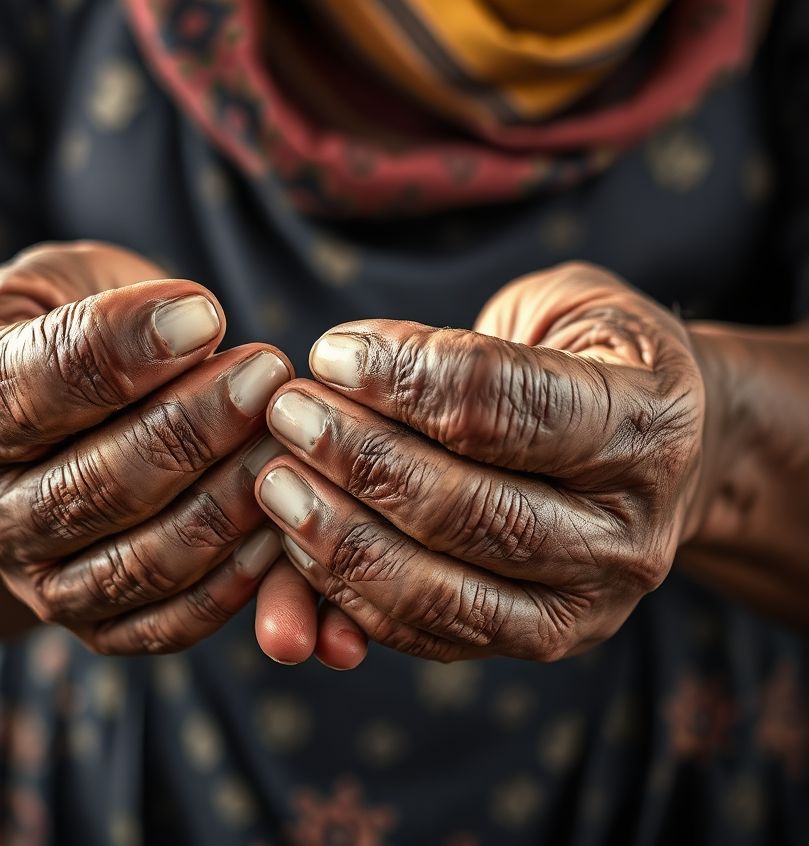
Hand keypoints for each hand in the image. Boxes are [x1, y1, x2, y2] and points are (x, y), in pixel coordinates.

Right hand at [0, 241, 293, 653]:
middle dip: (192, 428)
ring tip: (288, 437)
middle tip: (266, 374)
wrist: (67, 401)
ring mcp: (44, 574)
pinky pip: (170, 621)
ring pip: (141, 558)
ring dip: (227, 501)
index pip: (30, 390)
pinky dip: (235, 580)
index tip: (203, 312)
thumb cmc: (56, 322)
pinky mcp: (104, 618)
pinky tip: (285, 518)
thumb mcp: (24, 292)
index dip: (119, 353)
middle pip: (94, 484)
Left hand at [254, 262, 705, 662]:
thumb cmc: (594, 360)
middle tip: (288, 414)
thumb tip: (348, 367)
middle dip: (360, 459)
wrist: (671, 454)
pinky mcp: (543, 640)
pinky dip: (352, 595)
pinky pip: (430, 634)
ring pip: (443, 590)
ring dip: (341, 537)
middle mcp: (628, 529)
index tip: (330, 352)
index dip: (405, 378)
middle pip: (469, 508)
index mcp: (647, 424)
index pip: (509, 407)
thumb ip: (468, 336)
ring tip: (276, 481)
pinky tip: (299, 542)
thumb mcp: (561, 307)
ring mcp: (588, 601)